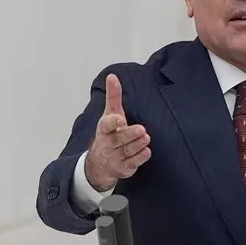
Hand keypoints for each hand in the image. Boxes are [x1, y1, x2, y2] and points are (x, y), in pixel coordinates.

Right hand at [83, 73, 150, 190]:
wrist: (99, 165)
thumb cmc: (108, 134)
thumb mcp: (109, 115)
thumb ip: (113, 97)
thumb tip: (112, 76)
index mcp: (104, 130)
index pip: (106, 125)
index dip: (112, 122)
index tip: (120, 119)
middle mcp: (108, 144)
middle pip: (119, 139)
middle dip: (130, 134)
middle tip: (142, 129)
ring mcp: (115, 158)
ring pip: (127, 151)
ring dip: (137, 145)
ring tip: (146, 137)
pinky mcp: (123, 168)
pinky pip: (132, 164)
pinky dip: (139, 158)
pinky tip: (146, 152)